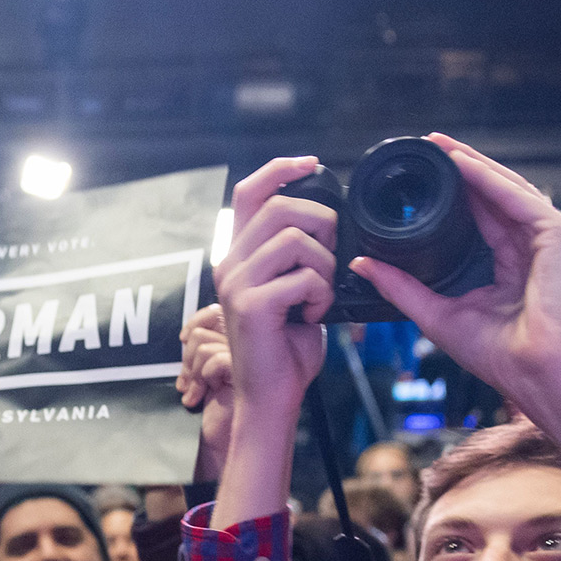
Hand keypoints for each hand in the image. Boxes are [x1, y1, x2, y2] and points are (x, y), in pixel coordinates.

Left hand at [178, 302, 236, 481]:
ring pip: (205, 344)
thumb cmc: (212, 414)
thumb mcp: (203, 375)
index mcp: (242, 344)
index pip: (217, 313)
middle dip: (188, 354)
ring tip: (194, 392)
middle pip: (208, 326)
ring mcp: (250, 361)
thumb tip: (189, 333)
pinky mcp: (247, 375)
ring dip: (191, 370)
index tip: (183, 340)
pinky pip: (215, 360)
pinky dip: (200, 379)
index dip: (196, 321)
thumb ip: (203, 350)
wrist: (219, 448)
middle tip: (187, 380)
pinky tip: (199, 399)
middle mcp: (249, 349)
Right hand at [214, 160, 334, 427]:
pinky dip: (321, 295)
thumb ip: (298, 257)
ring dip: (325, 266)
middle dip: (322, 223)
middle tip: (332, 259)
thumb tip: (329, 224)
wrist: (272, 396)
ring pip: (296, 239)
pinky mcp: (250, 305)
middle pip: (281, 208)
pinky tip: (312, 316)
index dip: (280, 169)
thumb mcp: (293, 291)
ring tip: (321, 295)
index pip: (250, 193)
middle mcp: (229, 265)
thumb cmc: (286, 349)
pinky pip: (304, 277)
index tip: (312, 163)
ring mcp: (236, 284)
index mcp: (238, 257)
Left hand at [353, 134, 560, 423]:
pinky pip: (519, 199)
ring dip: (474, 164)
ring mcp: (547, 240)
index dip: (453, 192)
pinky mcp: (559, 237)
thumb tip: (364, 265)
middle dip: (462, 168)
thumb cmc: (501, 356)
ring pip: (506, 188)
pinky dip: (490, 180)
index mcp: (506, 264)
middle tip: (430, 146)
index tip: (422, 176)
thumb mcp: (437, 313)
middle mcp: (529, 247)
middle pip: (494, 194)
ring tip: (442, 146)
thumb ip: (401, 286)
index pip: (479, 215)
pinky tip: (464, 165)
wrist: (536, 374)